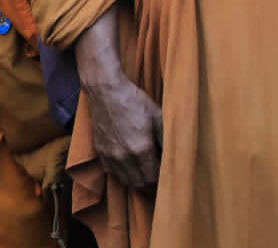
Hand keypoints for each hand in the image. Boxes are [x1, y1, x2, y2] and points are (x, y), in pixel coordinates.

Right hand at [84, 73, 163, 188]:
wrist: (106, 92)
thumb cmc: (135, 101)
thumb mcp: (158, 115)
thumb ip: (167, 138)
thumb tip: (177, 154)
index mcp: (141, 148)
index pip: (153, 177)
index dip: (162, 181)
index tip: (169, 179)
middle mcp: (124, 157)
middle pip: (139, 184)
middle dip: (151, 186)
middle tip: (160, 182)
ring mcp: (110, 156)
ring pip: (126, 182)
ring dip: (137, 183)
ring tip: (147, 177)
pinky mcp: (100, 153)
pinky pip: (112, 174)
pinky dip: (123, 175)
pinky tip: (130, 168)